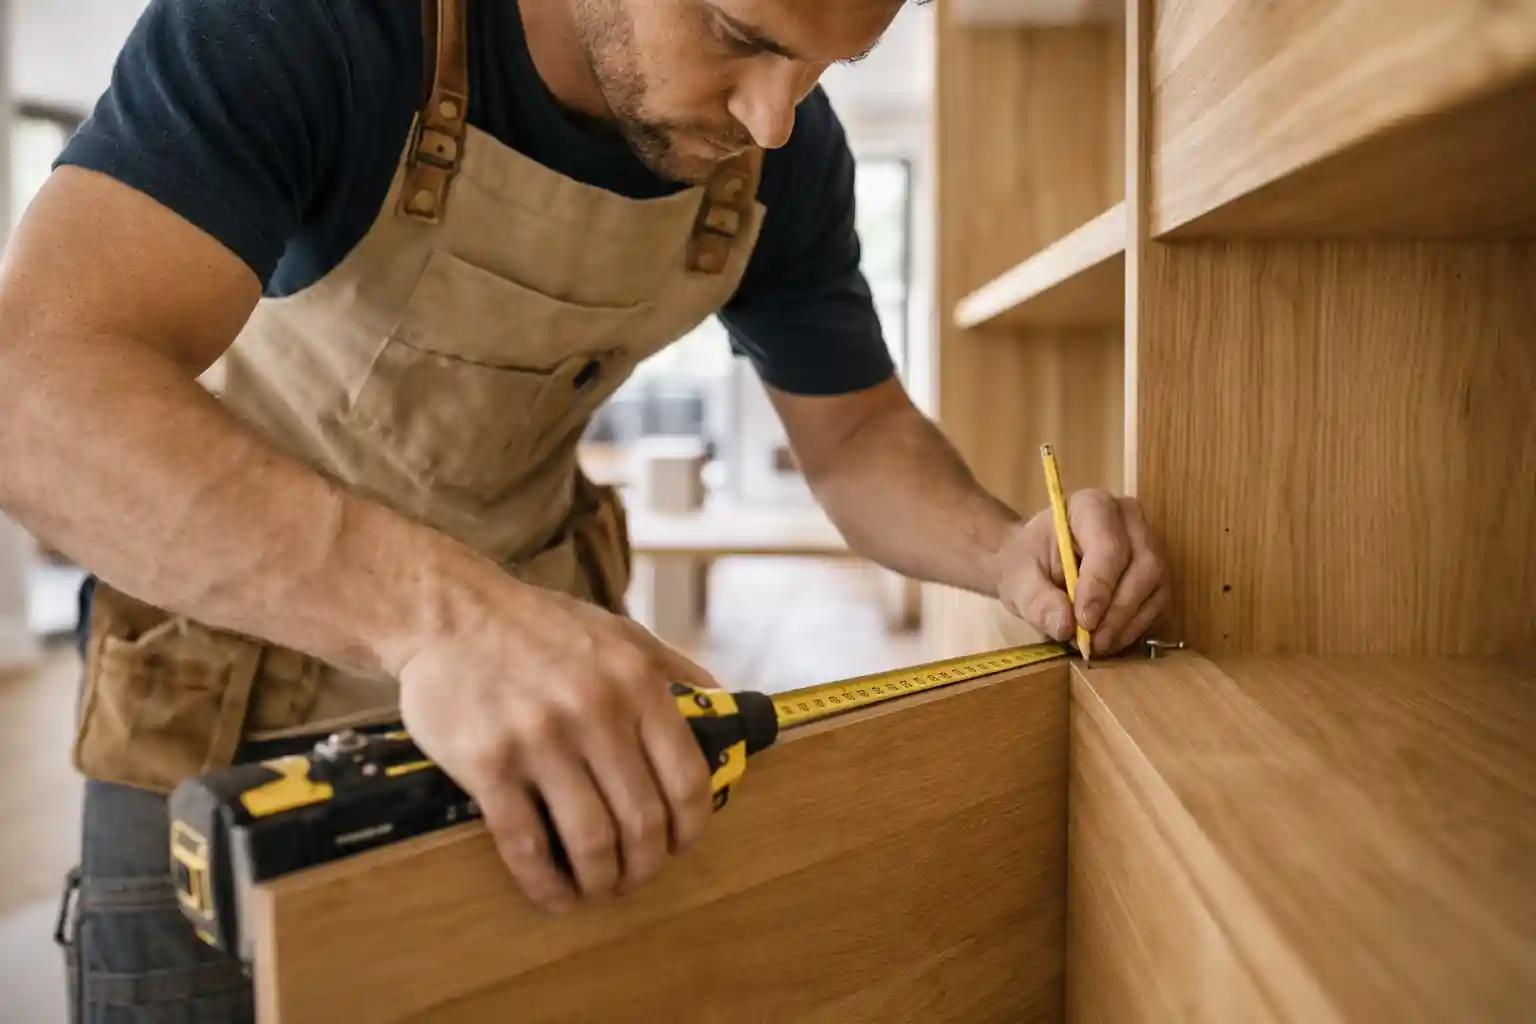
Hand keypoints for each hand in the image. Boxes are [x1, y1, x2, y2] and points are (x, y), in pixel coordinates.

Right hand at [396, 583, 717, 913]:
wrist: (450, 611)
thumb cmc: (537, 624)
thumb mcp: (619, 631)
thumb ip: (672, 667)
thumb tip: (722, 704)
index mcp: (635, 683)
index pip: (686, 778)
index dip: (691, 827)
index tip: (681, 843)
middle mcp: (596, 711)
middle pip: (642, 820)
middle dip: (645, 864)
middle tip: (636, 875)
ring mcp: (541, 740)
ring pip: (591, 841)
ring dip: (602, 880)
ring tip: (599, 887)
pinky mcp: (489, 764)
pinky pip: (525, 843)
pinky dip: (546, 882)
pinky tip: (554, 895)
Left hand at [994, 490, 1168, 656]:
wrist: (1037, 565)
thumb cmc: (1028, 563)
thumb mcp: (1017, 579)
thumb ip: (1035, 599)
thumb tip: (1064, 625)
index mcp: (1092, 506)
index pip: (1109, 546)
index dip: (1100, 587)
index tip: (1083, 621)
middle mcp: (1130, 520)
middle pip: (1144, 566)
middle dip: (1118, 611)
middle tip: (1092, 642)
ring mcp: (1149, 547)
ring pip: (1156, 588)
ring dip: (1128, 625)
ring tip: (1097, 647)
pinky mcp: (1156, 577)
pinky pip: (1159, 606)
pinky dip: (1136, 630)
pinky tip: (1110, 642)